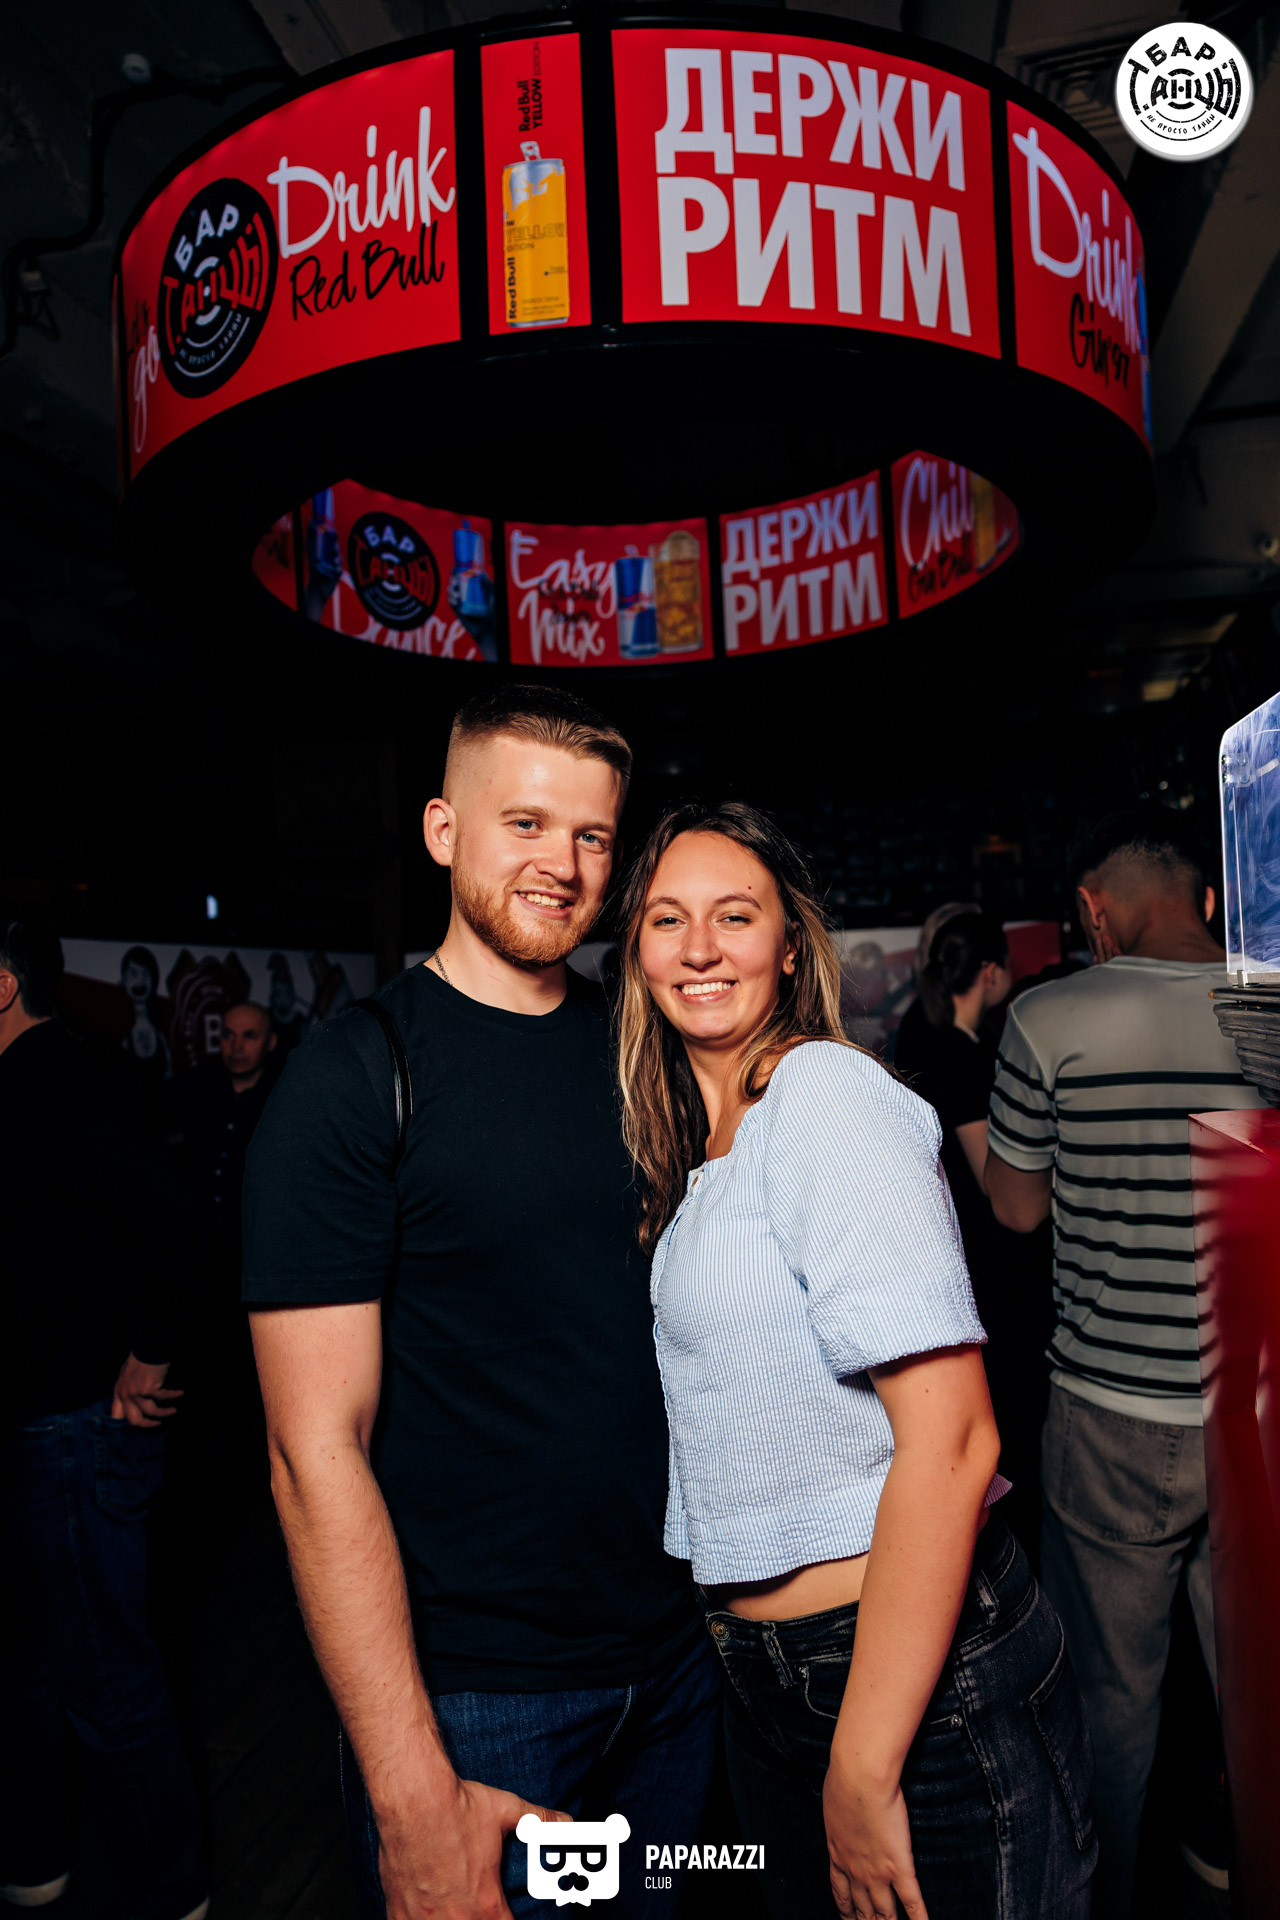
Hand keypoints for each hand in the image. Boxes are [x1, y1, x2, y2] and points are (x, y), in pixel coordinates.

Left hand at [111, 1353, 182, 1427]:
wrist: (147, 1348)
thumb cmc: (138, 1359)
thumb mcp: (127, 1377)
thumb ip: (128, 1390)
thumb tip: (136, 1403)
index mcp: (118, 1393)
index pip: (117, 1416)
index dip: (128, 1422)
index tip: (141, 1422)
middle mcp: (125, 1395)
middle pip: (134, 1420)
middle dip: (148, 1424)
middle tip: (157, 1424)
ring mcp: (136, 1393)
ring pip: (151, 1412)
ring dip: (164, 1412)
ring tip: (173, 1411)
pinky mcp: (149, 1389)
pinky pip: (163, 1397)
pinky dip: (173, 1395)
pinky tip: (180, 1393)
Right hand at [379, 1773, 569, 1919]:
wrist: (413, 1799)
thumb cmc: (457, 1806)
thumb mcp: (505, 1811)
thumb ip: (538, 1821)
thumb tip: (566, 1821)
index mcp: (486, 1904)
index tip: (506, 1914)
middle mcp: (456, 1919)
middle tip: (476, 1906)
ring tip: (453, 1908)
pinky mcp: (398, 1912)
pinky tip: (424, 1911)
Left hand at [823, 1754, 926, 1919]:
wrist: (859, 1776)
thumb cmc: (843, 1779)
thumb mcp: (833, 1803)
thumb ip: (839, 1817)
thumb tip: (841, 1814)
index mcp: (838, 1854)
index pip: (841, 1894)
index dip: (846, 1912)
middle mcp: (855, 1871)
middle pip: (862, 1909)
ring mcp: (877, 1872)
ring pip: (885, 1913)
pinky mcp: (898, 1866)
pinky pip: (911, 1901)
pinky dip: (919, 1919)